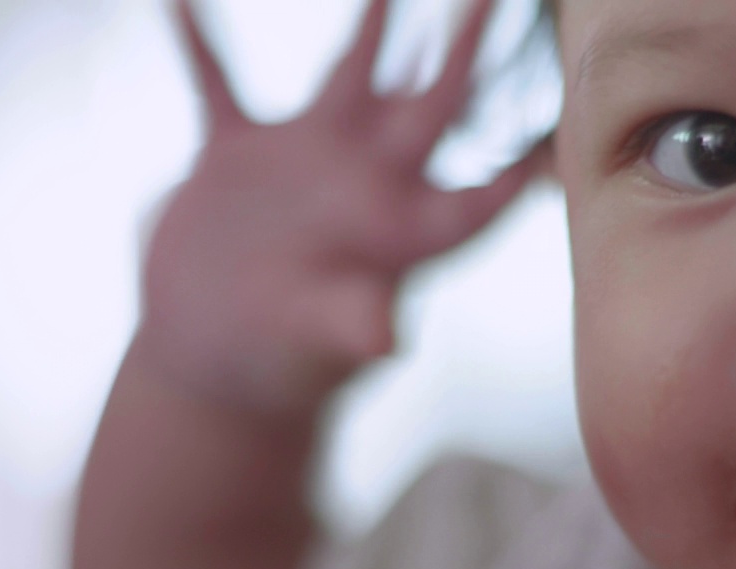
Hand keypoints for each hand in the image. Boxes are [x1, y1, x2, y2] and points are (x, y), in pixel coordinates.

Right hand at [139, 0, 549, 414]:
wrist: (212, 359)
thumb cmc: (280, 365)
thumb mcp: (317, 344)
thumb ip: (352, 328)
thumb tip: (388, 340)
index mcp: (398, 235)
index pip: (475, 195)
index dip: (519, 167)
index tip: (559, 130)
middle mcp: (364, 185)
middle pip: (432, 105)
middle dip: (465, 49)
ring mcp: (302, 161)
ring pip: (348, 74)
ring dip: (373, 23)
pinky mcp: (234, 157)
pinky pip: (218, 84)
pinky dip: (199, 44)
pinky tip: (176, 4)